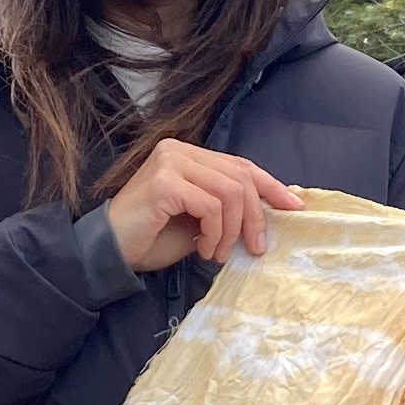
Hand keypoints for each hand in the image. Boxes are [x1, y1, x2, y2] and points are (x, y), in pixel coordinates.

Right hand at [104, 141, 304, 272]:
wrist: (109, 252)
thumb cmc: (152, 237)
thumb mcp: (199, 220)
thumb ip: (226, 208)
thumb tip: (268, 212)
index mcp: (189, 155)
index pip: (240, 165)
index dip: (271, 185)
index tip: (295, 206)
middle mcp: (179, 150)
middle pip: (240, 178)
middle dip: (255, 216)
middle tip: (255, 248)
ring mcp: (170, 162)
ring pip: (230, 192)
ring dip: (232, 230)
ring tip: (219, 253)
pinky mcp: (164, 182)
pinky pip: (211, 206)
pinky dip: (215, 232)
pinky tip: (204, 249)